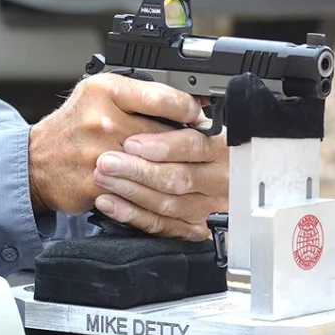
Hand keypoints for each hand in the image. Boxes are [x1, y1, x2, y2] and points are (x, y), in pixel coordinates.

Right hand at [27, 72, 206, 217]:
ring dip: (172, 170)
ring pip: (155, 165)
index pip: (161, 97)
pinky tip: (159, 189)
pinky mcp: (98, 183)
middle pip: (163, 134)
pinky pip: (139, 189)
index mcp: (104, 91)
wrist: (35, 161)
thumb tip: (186, 102)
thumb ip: (138, 94)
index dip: (187, 109)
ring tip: (181, 170)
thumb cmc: (73, 127)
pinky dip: (153, 191)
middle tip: (195, 148)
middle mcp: (101, 119)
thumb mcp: (98, 95)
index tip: (197, 117)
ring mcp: (99, 153)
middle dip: (184, 144)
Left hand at [91, 114, 227, 240]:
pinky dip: (132, 214)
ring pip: (168, 203)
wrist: (231, 182)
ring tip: (102, 177)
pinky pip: (161, 225)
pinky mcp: (192, 228)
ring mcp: (207, 206)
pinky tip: (109, 202)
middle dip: (138, 170)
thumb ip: (175, 114)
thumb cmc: (187, 143)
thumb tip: (155, 106)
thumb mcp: (190, 122)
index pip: (194, 145)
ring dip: (130, 190)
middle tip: (107, 161)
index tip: (132, 143)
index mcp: (220, 146)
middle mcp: (219, 178)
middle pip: (179, 177)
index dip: (163, 145)